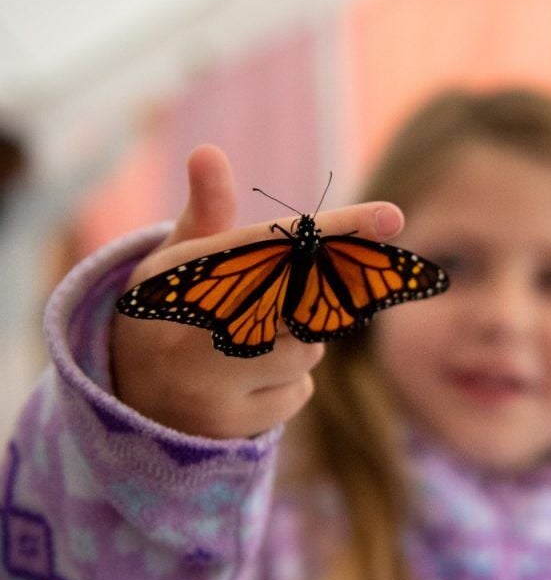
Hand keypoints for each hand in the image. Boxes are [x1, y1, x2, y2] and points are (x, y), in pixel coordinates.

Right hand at [110, 145, 403, 437]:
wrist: (129, 401)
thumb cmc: (170, 315)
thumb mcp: (177, 263)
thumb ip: (206, 214)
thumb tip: (208, 152)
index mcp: (179, 278)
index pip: (273, 246)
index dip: (337, 230)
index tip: (393, 216)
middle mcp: (189, 330)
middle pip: (301, 301)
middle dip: (308, 296)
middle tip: (282, 302)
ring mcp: (207, 385)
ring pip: (307, 350)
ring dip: (297, 343)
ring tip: (248, 346)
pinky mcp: (229, 427)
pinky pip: (299, 393)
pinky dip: (288, 385)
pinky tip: (247, 386)